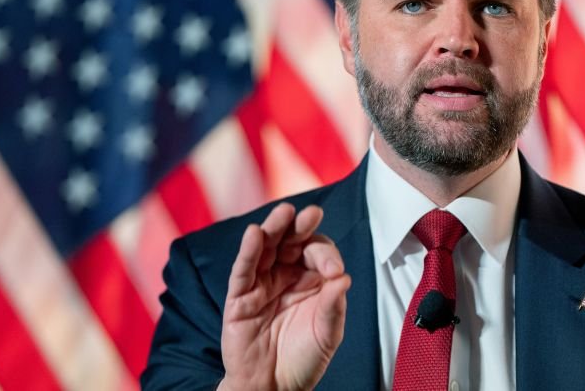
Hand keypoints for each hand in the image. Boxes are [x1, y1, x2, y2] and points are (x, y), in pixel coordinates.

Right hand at [219, 203, 350, 390]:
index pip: (319, 253)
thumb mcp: (328, 334)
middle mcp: (286, 275)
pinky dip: (248, 251)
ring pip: (266, 248)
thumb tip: (344, 278)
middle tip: (311, 214)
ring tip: (284, 212)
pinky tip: (255, 233)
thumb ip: (334, 307)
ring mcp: (262, 284)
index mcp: (312, 279)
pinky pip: (243, 270)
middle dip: (301, 226)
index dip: (327, 256)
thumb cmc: (304, 359)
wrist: (275, 389)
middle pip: (291, 241)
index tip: (334, 273)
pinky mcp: (240, 298)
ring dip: (274, 228)